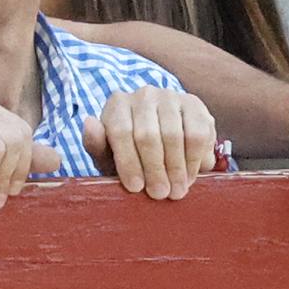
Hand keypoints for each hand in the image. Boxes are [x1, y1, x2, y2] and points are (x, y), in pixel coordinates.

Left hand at [84, 86, 219, 199]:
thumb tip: (90, 123)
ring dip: (177, 168)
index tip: (135, 188)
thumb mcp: (107, 151)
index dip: (128, 162)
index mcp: (117, 103)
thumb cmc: (128, 149)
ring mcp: (172, 96)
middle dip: (154, 170)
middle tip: (159, 194)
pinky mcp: (195, 105)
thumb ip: (95, 143)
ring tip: (176, 190)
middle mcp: (144, 95)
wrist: (159, 137)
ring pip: (175, 136)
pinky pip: (198, 134)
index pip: (121, 132)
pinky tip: (190, 176)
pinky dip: (195, 159)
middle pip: (148, 135)